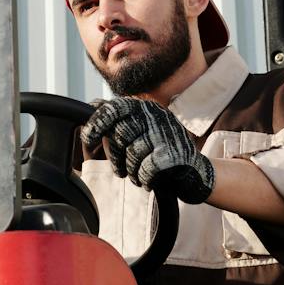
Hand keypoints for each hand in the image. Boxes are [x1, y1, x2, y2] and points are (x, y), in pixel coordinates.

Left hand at [81, 96, 214, 202]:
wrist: (194, 172)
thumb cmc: (159, 152)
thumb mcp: (139, 131)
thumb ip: (118, 120)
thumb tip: (93, 104)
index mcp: (144, 108)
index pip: (114, 108)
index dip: (97, 123)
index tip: (88, 139)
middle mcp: (156, 115)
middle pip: (120, 133)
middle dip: (115, 156)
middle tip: (120, 169)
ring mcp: (166, 133)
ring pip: (132, 153)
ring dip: (131, 170)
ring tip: (138, 174)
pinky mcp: (174, 153)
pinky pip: (146, 168)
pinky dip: (144, 179)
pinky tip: (148, 180)